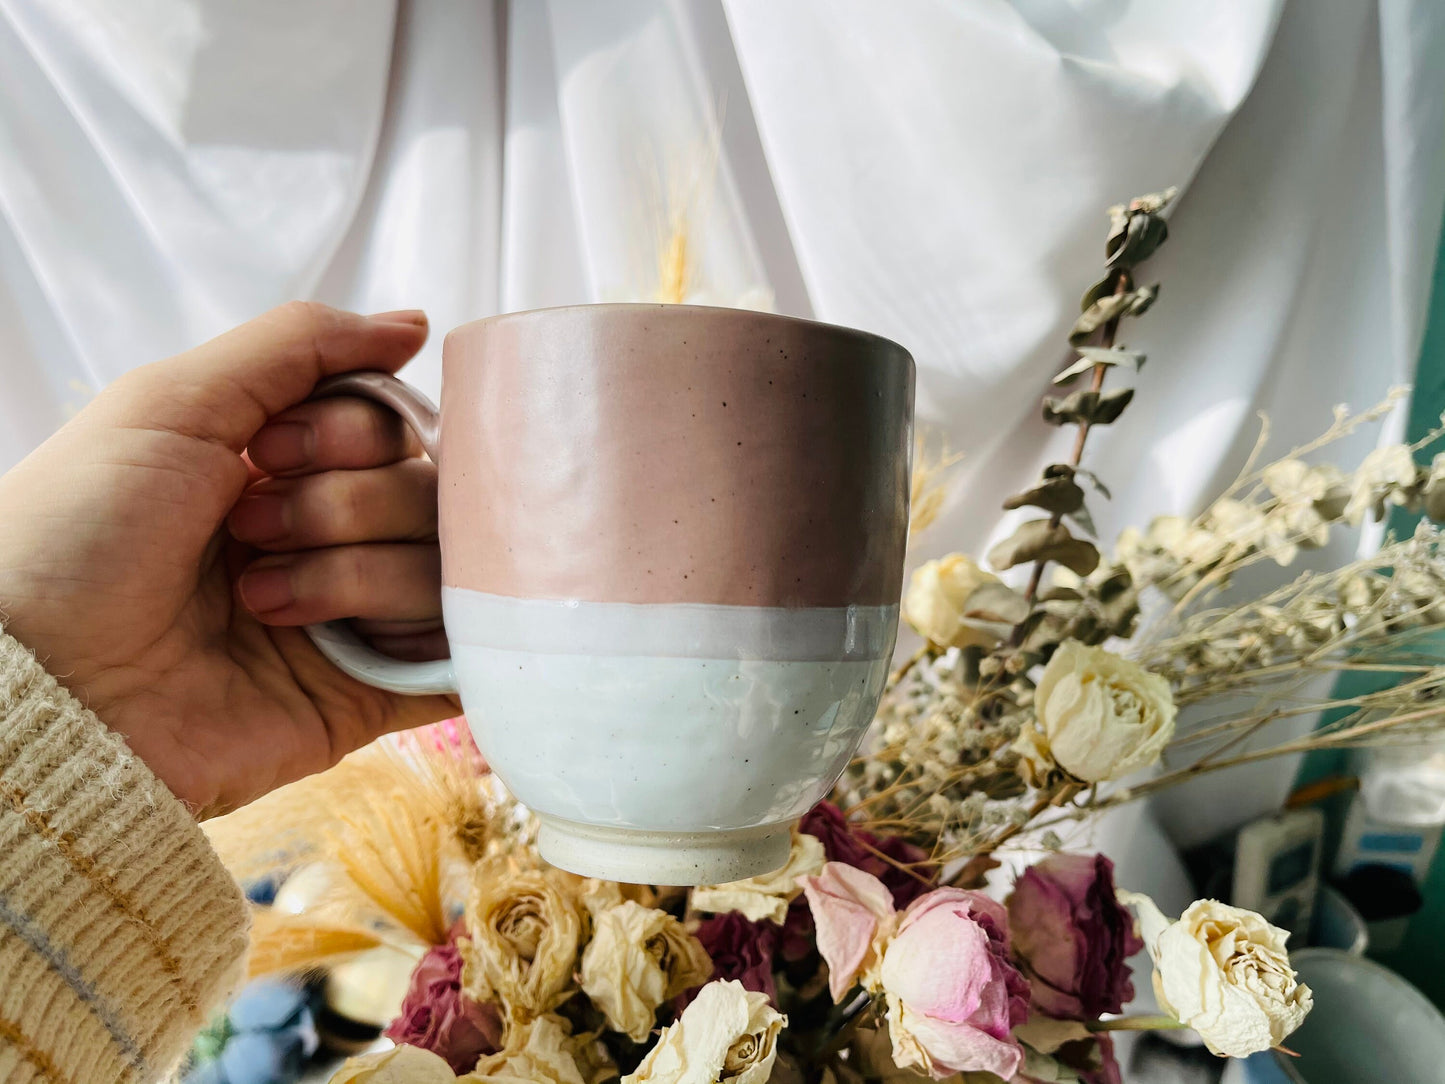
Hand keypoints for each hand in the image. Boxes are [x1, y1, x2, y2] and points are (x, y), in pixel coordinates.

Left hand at [0, 303, 455, 815]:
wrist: (43, 684)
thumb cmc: (79, 535)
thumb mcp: (172, 401)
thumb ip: (297, 346)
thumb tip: (415, 324)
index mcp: (286, 466)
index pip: (394, 426)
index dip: (352, 431)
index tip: (267, 452)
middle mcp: (329, 535)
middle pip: (428, 493)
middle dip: (343, 504)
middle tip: (249, 532)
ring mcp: (353, 617)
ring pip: (444, 570)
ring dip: (352, 576)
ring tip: (260, 604)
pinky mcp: (366, 694)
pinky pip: (452, 659)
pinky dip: (426, 640)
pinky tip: (346, 640)